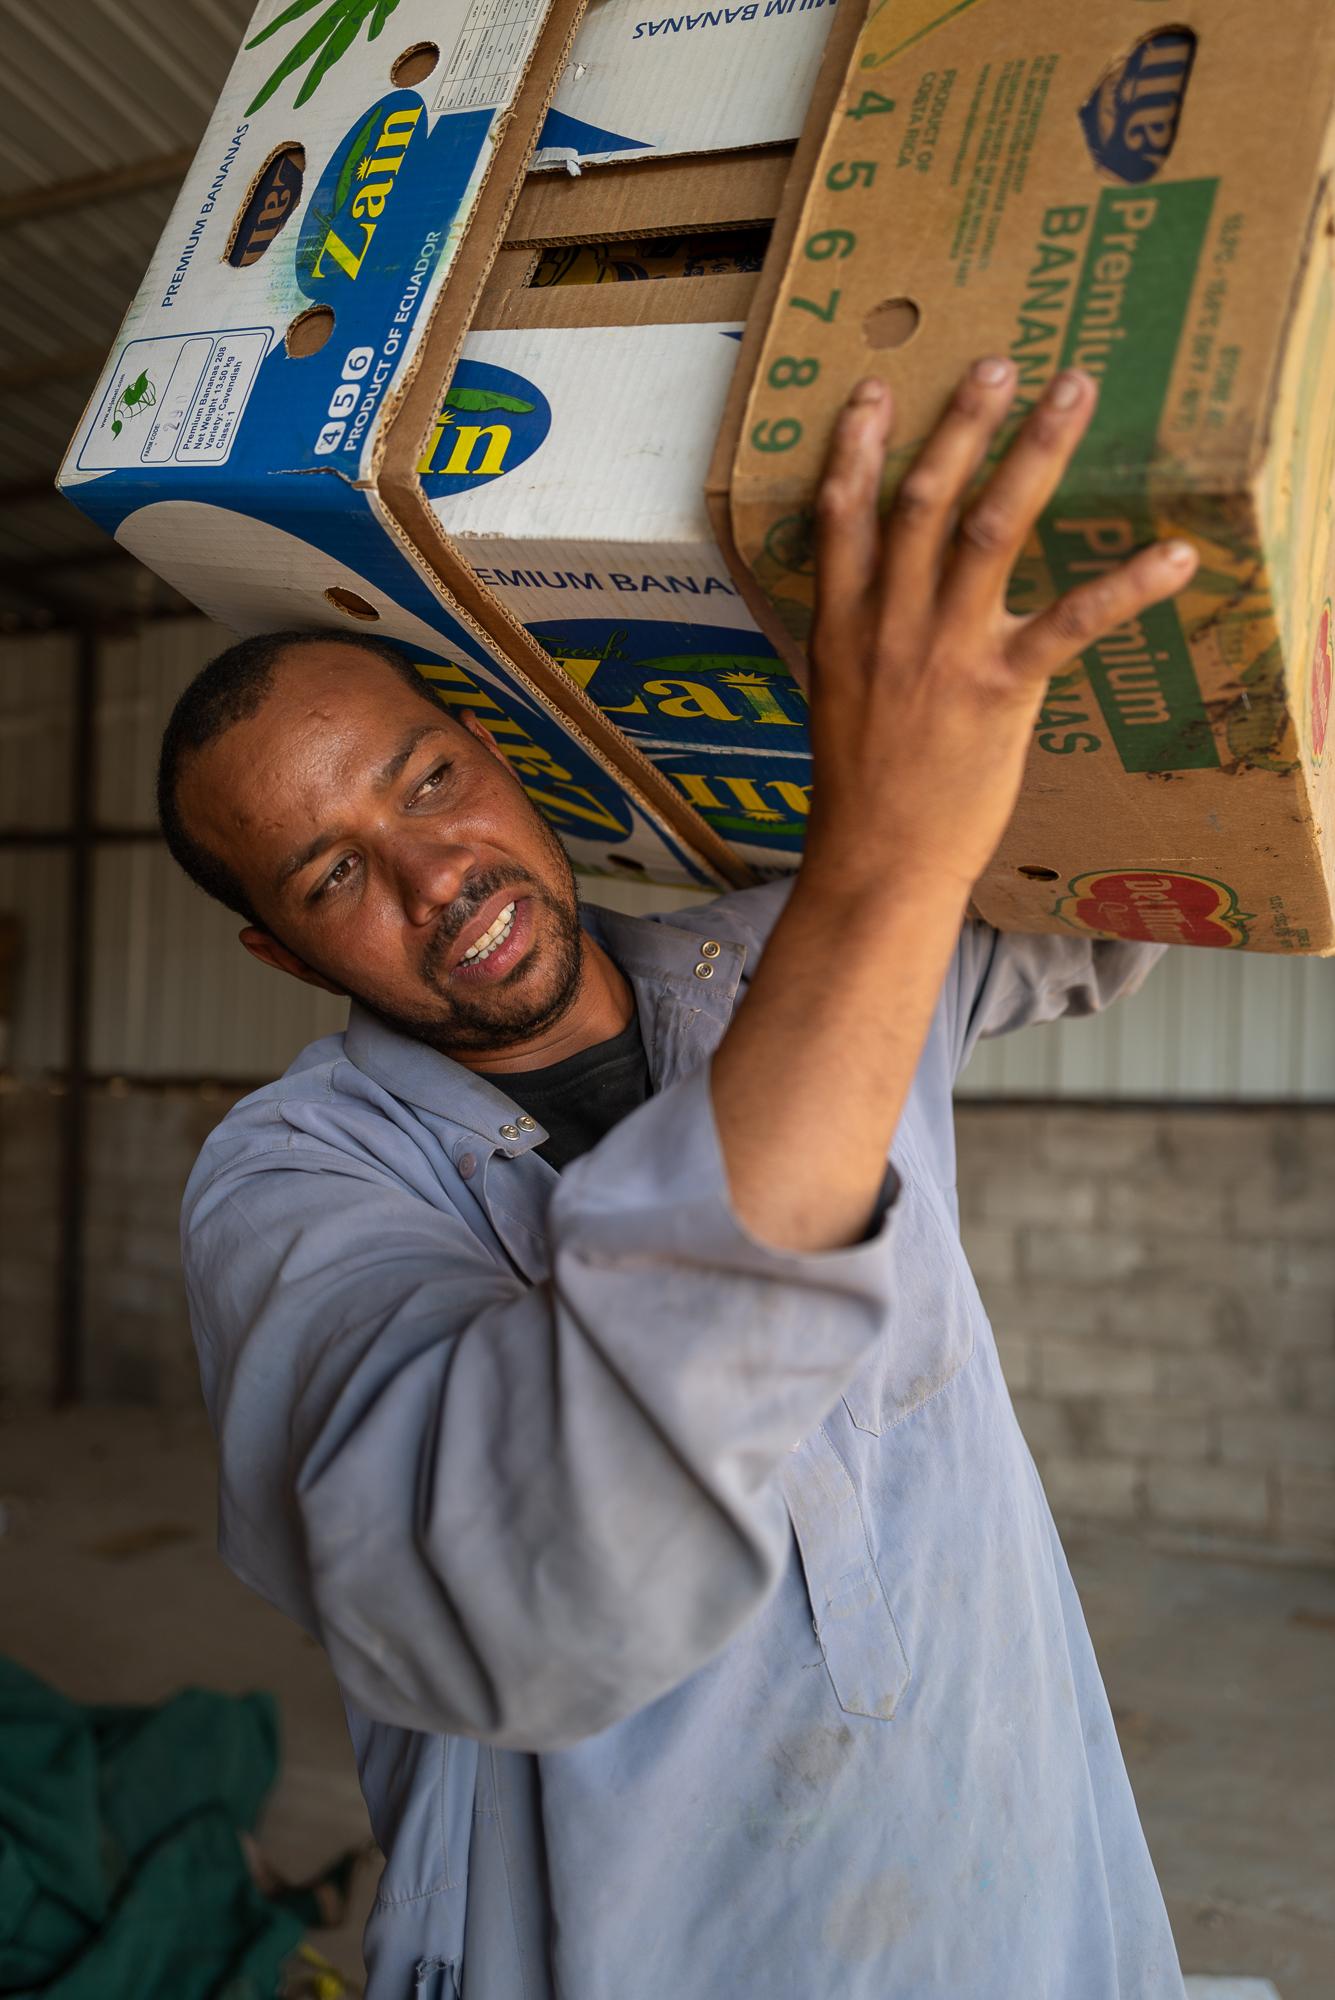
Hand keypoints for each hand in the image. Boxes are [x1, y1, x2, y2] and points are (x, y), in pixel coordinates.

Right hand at [800, 360, 1196, 903]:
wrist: (875, 862)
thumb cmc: (860, 793)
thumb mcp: (835, 700)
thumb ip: (852, 642)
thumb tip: (871, 608)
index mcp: (842, 625)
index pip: (842, 517)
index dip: (857, 449)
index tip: (876, 390)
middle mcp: (889, 624)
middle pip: (922, 501)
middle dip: (960, 425)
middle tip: (997, 364)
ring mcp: (944, 652)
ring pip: (989, 532)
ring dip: (1032, 455)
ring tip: (1068, 396)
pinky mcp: (1000, 692)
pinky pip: (1068, 625)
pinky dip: (1124, 588)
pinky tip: (1172, 556)